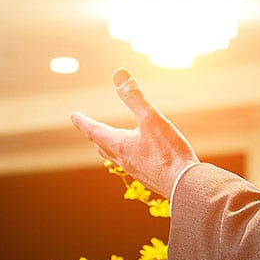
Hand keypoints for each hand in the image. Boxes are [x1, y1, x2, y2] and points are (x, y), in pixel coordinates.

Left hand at [71, 68, 198, 198]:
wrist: (185, 186)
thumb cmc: (169, 152)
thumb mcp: (151, 118)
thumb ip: (134, 97)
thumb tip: (119, 74)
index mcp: (120, 145)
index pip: (95, 131)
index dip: (83, 122)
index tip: (74, 116)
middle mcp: (124, 160)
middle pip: (102, 147)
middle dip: (94, 136)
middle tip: (88, 129)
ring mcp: (136, 171)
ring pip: (115, 157)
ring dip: (108, 147)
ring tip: (107, 143)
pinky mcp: (148, 178)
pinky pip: (130, 165)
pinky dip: (125, 156)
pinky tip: (136, 156)